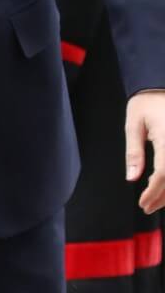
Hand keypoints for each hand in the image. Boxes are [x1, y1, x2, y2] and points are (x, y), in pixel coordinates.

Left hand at [126, 90, 164, 213]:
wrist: (160, 86)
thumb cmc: (146, 102)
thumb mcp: (134, 123)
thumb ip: (134, 151)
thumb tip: (132, 177)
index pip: (163, 175)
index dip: (154, 193)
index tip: (143, 203)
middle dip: (163, 198)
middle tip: (147, 207)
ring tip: (156, 201)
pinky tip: (164, 185)